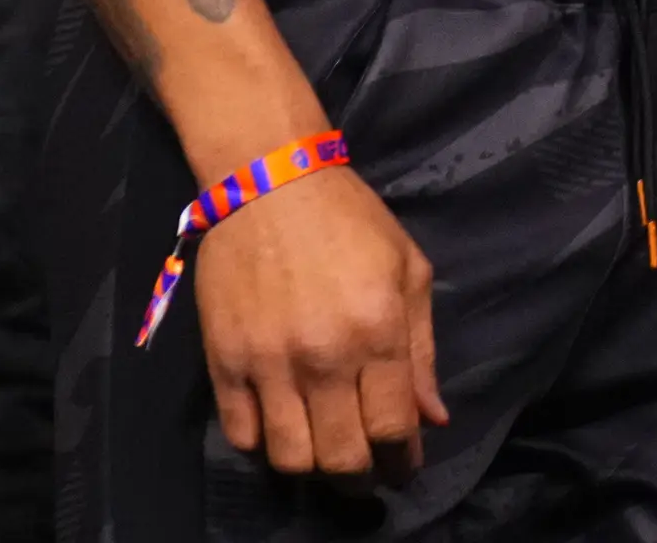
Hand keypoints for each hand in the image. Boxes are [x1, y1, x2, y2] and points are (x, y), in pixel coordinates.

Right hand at [193, 166, 444, 481]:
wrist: (268, 179)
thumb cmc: (350, 219)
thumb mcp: (408, 270)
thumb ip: (422, 350)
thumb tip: (433, 418)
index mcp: (377, 331)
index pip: (392, 428)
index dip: (403, 460)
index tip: (404, 465)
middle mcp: (323, 356)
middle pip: (342, 458)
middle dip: (361, 477)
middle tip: (366, 468)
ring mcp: (268, 362)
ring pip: (291, 459)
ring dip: (312, 467)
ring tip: (323, 450)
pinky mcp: (223, 360)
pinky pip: (242, 435)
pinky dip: (263, 445)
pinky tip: (281, 427)